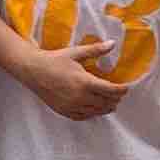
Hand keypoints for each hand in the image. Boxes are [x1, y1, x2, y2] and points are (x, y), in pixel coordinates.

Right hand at [15, 47, 132, 124]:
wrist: (32, 70)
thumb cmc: (54, 60)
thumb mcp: (76, 53)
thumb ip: (96, 50)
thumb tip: (112, 43)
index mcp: (85, 82)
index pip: (111, 90)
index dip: (122, 90)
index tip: (126, 87)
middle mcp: (80, 97)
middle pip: (106, 102)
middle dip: (115, 98)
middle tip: (119, 95)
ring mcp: (72, 106)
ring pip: (96, 111)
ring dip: (106, 107)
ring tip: (111, 103)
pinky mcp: (64, 111)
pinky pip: (83, 116)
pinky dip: (92, 113)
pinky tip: (94, 109)